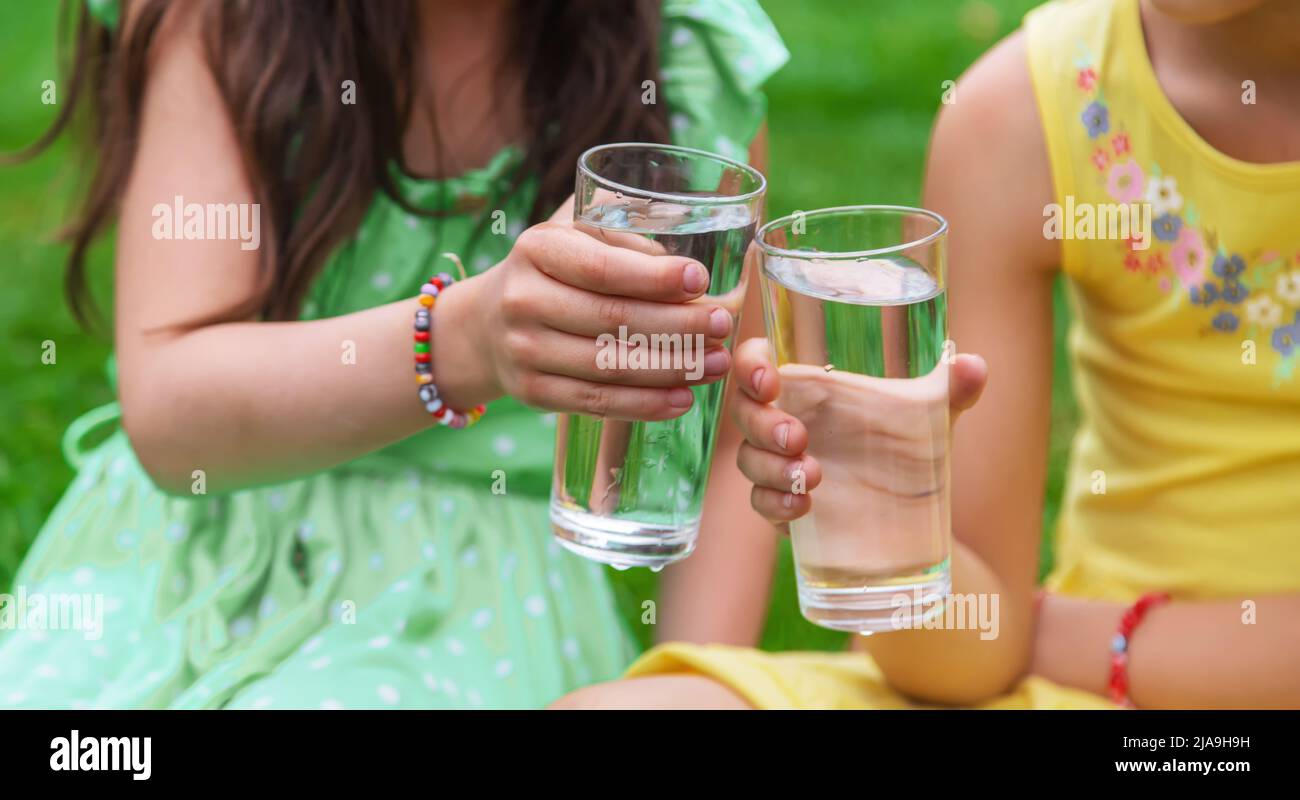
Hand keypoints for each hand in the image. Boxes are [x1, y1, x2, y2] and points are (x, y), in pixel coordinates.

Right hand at [437, 197, 734, 418]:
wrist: (486, 325)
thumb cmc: (552, 273)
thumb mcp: (574, 239)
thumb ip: (624, 242)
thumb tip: (690, 273)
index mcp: (536, 250)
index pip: (601, 269)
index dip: (655, 278)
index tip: (700, 280)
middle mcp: (523, 300)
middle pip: (613, 320)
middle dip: (679, 325)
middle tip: (723, 325)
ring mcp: (524, 351)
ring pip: (610, 365)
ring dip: (673, 368)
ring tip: (717, 363)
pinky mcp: (533, 393)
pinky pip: (597, 402)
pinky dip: (645, 404)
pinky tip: (683, 398)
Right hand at [730, 337, 987, 524]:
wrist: (917, 518)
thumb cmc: (911, 449)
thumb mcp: (934, 416)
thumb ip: (952, 389)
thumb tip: (976, 365)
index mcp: (810, 388)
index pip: (758, 362)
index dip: (750, 363)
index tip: (770, 379)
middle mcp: (787, 421)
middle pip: (745, 412)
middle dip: (762, 423)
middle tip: (799, 437)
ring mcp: (780, 466)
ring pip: (748, 459)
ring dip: (770, 466)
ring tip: (812, 476)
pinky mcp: (784, 507)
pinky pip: (760, 502)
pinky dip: (774, 503)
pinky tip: (802, 507)